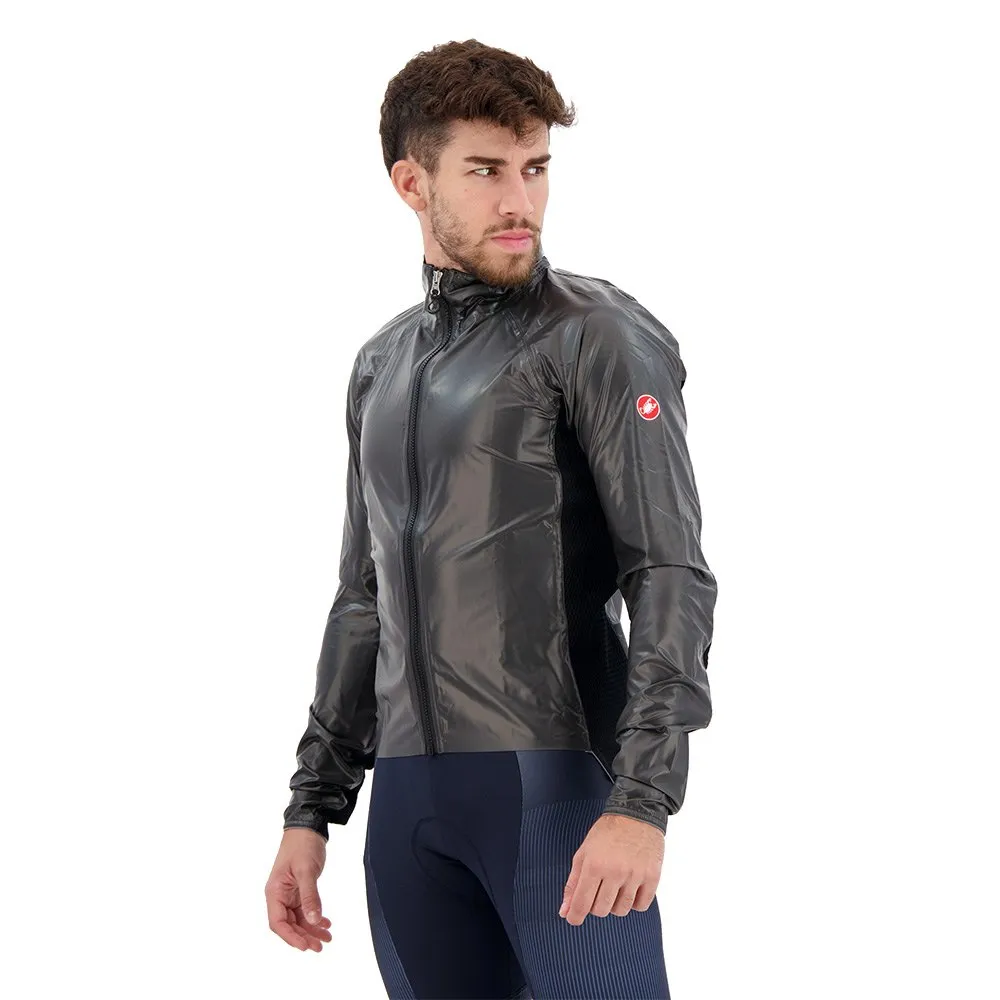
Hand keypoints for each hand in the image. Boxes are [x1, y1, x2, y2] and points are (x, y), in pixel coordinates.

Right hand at [265, 827, 333, 950]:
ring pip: (298, 919)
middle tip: (320, 946)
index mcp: (275, 892)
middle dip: (304, 936)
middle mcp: (279, 895)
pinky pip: (304, 909)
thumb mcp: (307, 871)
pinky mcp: (299, 890)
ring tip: (326, 938)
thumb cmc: (302, 845)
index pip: (278, 922)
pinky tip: (325, 923)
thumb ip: (310, 896)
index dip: (290, 937)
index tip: (305, 945)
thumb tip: (313, 920)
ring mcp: (289, 893)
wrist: (308, 828)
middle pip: (289, 924)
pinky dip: (314, 917)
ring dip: (311, 929)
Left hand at [558, 813, 663, 925]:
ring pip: (621, 910)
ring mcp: (635, 875)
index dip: (575, 916)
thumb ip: (573, 883)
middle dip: (595, 906)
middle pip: (601, 910)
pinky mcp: (652, 877)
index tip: (573, 918)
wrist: (636, 813)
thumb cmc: (606, 833)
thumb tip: (565, 911)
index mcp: (594, 865)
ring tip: (614, 887)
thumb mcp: (584, 853)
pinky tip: (630, 887)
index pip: (582, 903)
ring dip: (614, 904)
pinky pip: (641, 906)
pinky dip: (633, 902)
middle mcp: (615, 872)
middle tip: (597, 890)